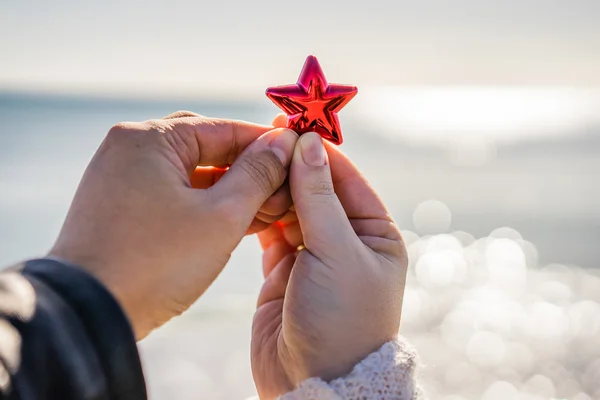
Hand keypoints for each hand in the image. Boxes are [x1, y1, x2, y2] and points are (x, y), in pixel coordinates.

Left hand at [50, 111, 297, 338]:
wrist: (90, 315)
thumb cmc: (158, 262)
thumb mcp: (221, 217)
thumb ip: (257, 175)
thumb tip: (282, 143)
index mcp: (150, 138)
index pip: (223, 129)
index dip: (266, 143)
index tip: (298, 156)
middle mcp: (130, 149)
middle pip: (206, 149)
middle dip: (248, 170)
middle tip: (282, 191)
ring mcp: (121, 178)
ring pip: (190, 174)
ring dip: (229, 191)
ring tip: (266, 213)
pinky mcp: (119, 207)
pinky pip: (172, 194)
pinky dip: (204, 205)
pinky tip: (235, 222)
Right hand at [251, 117, 407, 398]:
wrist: (314, 382)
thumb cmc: (342, 320)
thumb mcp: (338, 253)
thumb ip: (319, 198)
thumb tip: (309, 144)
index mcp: (374, 234)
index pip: (345, 178)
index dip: (319, 150)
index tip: (292, 122)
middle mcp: (345, 240)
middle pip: (315, 189)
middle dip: (291, 165)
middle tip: (262, 135)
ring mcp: (313, 254)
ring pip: (290, 207)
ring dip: (272, 187)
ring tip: (248, 161)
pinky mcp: (283, 270)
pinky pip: (270, 231)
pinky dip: (257, 213)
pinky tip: (244, 194)